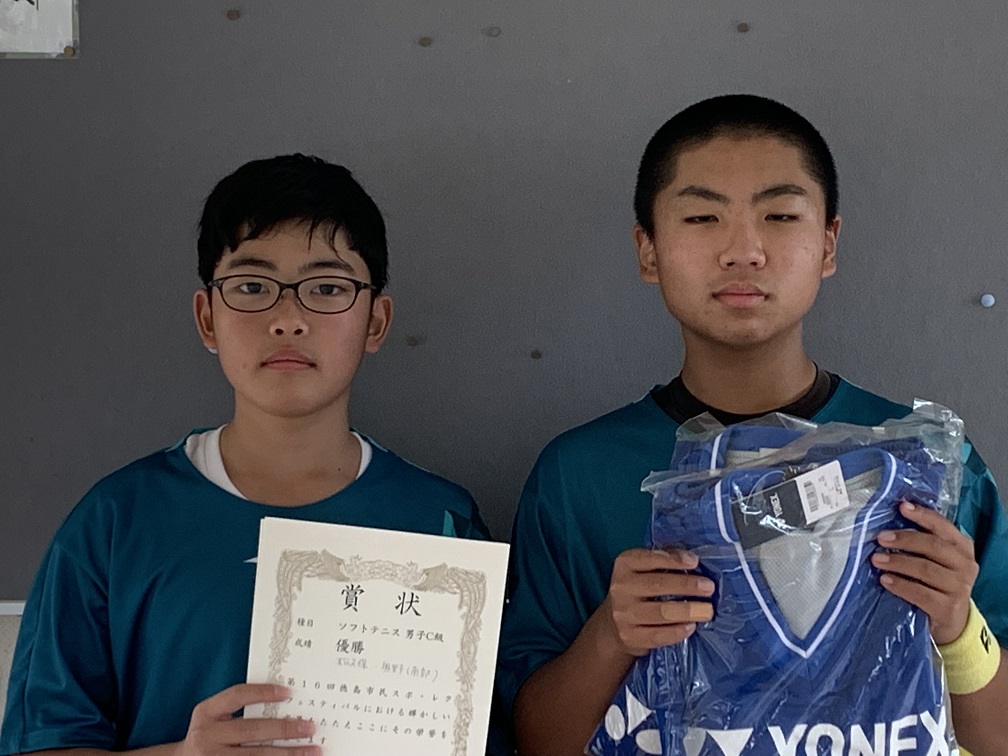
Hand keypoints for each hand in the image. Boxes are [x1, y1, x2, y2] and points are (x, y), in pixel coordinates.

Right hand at [178, 683, 320, 755]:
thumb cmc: (208, 735)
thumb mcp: (214, 717)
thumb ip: (239, 710)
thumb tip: (284, 703)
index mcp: (206, 713)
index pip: (237, 696)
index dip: (263, 692)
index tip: (288, 692)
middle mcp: (206, 736)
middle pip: (252, 730)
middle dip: (285, 729)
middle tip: (310, 727)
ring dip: (288, 754)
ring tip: (311, 751)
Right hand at [604, 548, 714, 656]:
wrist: (614, 623)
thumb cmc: (639, 589)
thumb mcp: (644, 569)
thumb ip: (664, 560)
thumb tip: (692, 560)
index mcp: (625, 564)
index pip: (648, 559)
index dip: (672, 560)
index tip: (694, 562)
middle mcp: (620, 588)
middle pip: (656, 585)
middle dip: (686, 586)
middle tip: (709, 588)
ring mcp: (623, 614)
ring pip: (660, 612)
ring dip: (687, 610)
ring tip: (707, 610)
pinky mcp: (630, 636)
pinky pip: (658, 635)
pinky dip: (677, 631)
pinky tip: (691, 626)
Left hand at [871, 500, 978, 644]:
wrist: (952, 621)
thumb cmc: (937, 583)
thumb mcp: (935, 560)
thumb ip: (921, 542)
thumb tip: (889, 525)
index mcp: (962, 547)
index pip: (942, 526)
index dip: (922, 515)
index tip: (901, 507)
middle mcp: (965, 565)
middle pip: (933, 546)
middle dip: (904, 539)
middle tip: (881, 538)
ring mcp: (960, 588)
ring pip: (926, 569)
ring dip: (898, 562)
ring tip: (876, 559)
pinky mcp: (949, 608)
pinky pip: (921, 594)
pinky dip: (901, 585)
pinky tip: (885, 580)